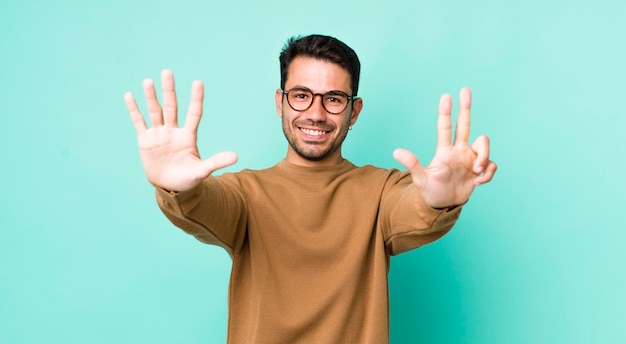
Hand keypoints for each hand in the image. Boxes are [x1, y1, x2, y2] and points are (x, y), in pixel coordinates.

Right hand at [125, 69, 237, 191]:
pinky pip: (139, 122)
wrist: (169, 187)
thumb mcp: (202, 171)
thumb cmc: (188, 179)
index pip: (193, 114)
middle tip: (167, 72)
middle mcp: (173, 131)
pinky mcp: (145, 140)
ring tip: (148, 81)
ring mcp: (159, 134)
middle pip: (171, 107)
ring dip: (151, 97)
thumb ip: (216, 161)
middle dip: (169, 90)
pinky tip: (129, 95)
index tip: (198, 82)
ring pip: (155, 111)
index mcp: (188, 136)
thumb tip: (236, 156)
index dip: (196, 99)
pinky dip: (134, 110)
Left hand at [393, 88, 495, 207]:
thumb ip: (412, 165)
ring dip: (484, 157)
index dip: (446, 112)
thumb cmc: (430, 191)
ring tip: (476, 172)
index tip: (446, 96)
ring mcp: (470, 159)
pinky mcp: (480, 169)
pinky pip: (491, 164)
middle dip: (465, 107)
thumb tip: (396, 151)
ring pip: (484, 144)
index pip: (445, 127)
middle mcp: (459, 150)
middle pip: (465, 124)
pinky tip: (478, 182)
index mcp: (445, 151)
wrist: (444, 204)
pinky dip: (488, 173)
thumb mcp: (421, 179)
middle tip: (465, 89)